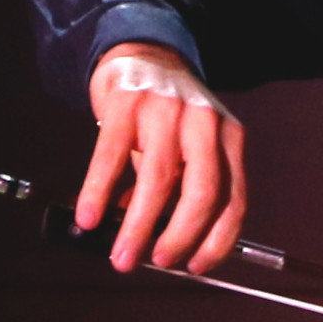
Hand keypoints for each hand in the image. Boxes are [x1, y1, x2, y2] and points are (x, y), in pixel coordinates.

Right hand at [73, 43, 248, 273]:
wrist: (142, 55)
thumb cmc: (168, 117)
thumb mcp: (190, 148)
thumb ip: (181, 191)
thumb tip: (155, 244)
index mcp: (229, 139)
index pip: (234, 199)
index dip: (218, 240)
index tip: (196, 266)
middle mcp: (204, 124)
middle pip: (203, 192)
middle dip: (180, 237)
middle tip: (158, 263)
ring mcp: (166, 112)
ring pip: (159, 180)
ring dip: (137, 226)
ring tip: (122, 256)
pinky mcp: (126, 105)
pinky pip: (111, 157)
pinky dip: (99, 193)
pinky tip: (89, 218)